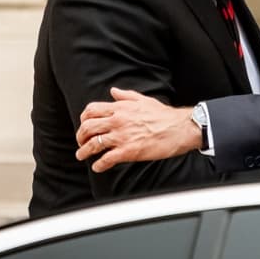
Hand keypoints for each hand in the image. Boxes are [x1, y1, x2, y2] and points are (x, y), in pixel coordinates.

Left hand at [75, 88, 198, 172]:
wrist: (179, 128)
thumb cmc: (164, 115)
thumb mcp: (144, 100)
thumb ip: (126, 95)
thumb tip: (113, 91)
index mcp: (120, 108)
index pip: (91, 110)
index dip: (83, 119)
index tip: (84, 125)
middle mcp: (118, 121)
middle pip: (88, 127)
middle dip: (80, 136)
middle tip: (81, 142)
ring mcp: (122, 136)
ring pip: (93, 144)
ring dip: (84, 152)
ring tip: (82, 156)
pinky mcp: (128, 151)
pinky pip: (106, 159)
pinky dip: (98, 165)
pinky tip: (97, 167)